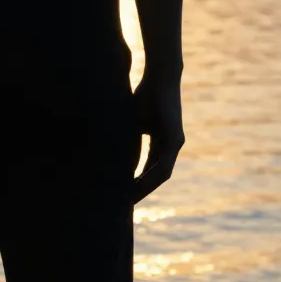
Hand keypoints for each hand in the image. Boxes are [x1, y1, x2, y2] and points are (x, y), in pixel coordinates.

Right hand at [131, 77, 184, 203]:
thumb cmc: (144, 93)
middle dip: (142, 191)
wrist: (160, 76)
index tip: (125, 195)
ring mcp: (176, 143)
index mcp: (163, 140)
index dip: (139, 182)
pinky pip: (163, 166)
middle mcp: (172, 144)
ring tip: (128, 200)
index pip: (151, 168)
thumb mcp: (131, 121)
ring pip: (161, 174)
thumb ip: (125, 137)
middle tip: (126, 206)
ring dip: (145, 188)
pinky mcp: (175, 139)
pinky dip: (149, 178)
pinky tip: (136, 186)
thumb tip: (105, 149)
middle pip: (158, 176)